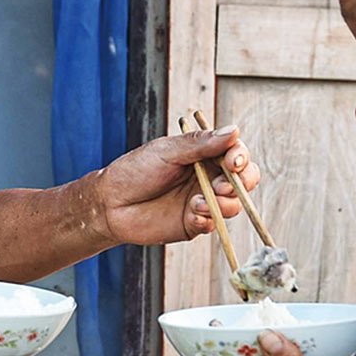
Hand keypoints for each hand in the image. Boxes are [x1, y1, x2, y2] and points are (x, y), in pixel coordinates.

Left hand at [95, 126, 260, 245]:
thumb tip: (233, 131)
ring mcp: (204, 201)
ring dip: (223, 204)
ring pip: (233, 205)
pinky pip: (213, 225)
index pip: (237, 154)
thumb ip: (200, 144)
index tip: (233, 162)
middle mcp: (209, 178)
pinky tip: (190, 214)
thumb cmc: (136, 170)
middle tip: (222, 186)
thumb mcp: (168, 151)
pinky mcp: (195, 224)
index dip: (241, 157)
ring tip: (196, 202)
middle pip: (244, 181)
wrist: (111, 203)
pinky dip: (206, 220)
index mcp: (205, 155)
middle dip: (240, 184)